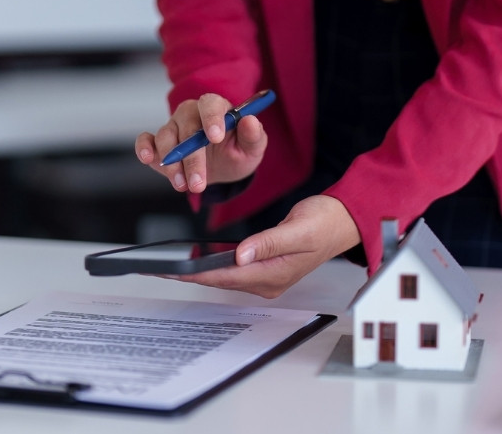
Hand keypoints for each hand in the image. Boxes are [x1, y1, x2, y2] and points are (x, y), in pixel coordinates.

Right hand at [136, 93, 267, 192]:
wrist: (223, 169)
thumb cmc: (237, 152)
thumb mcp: (252, 149)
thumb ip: (253, 136)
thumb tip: (250, 121)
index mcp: (216, 108)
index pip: (211, 104)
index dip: (212, 118)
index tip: (215, 138)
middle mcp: (192, 114)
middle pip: (187, 128)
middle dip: (192, 158)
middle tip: (199, 183)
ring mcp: (173, 127)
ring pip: (166, 138)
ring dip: (173, 164)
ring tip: (184, 186)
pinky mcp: (158, 143)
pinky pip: (146, 139)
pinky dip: (144, 147)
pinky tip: (147, 158)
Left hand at [174, 195, 361, 297]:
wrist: (344, 221)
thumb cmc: (326, 223)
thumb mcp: (300, 228)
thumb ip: (270, 242)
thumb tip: (242, 254)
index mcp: (275, 274)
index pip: (226, 276)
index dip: (196, 274)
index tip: (172, 270)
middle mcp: (269, 281)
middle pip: (220, 280)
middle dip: (189, 275)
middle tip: (157, 269)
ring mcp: (267, 276)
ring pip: (225, 277)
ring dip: (198, 272)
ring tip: (169, 266)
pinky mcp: (266, 267)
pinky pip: (233, 271)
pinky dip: (212, 266)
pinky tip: (197, 261)